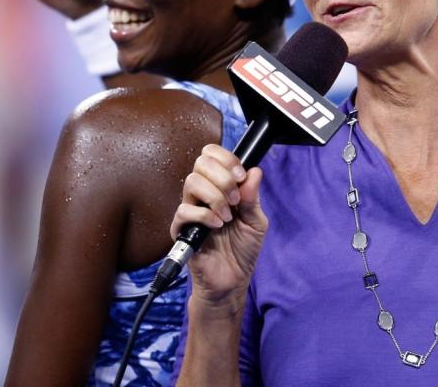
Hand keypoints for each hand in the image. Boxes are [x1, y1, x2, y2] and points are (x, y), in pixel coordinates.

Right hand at [170, 144, 267, 305]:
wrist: (233, 280)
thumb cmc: (243, 250)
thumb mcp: (256, 221)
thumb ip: (253, 197)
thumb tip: (254, 171)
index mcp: (221, 187)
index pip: (212, 155)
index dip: (226, 159)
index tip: (240, 176)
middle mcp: (203, 194)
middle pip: (201, 163)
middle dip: (223, 178)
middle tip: (236, 200)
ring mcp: (191, 210)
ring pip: (192, 182)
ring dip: (215, 197)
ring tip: (227, 217)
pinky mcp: (181, 228)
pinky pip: (184, 210)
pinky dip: (205, 215)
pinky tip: (217, 226)